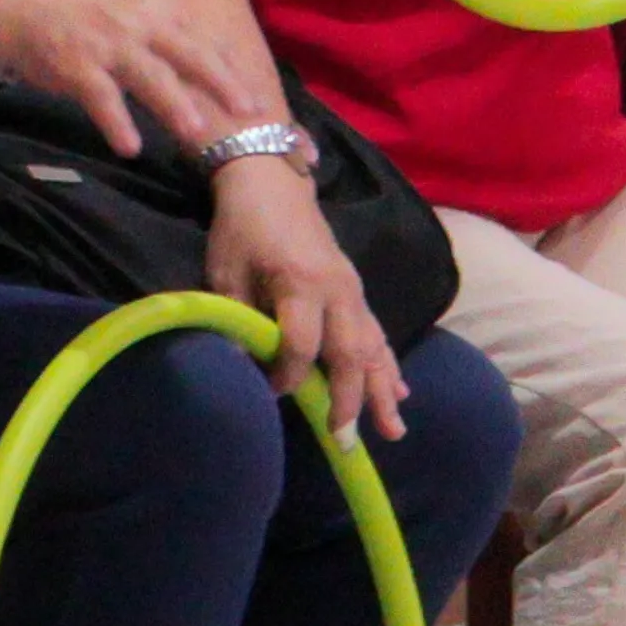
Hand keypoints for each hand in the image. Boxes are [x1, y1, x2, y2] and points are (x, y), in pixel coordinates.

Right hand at [0, 0, 278, 159]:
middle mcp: (140, 25)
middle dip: (222, 84)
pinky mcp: (77, 67)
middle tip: (250, 113)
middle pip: (190, 56)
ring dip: (175, 106)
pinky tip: (130, 147)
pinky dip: (116, 123)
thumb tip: (218, 62)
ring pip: (150, 78)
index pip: (206, 42)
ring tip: (198, 134)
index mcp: (160, 12)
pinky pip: (101, 98)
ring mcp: (109, 46)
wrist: (21, 6)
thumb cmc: (86, 14)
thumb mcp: (136, 11)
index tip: (263, 97)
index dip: (236, 69)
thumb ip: (172, 35)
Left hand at [209, 160, 411, 440]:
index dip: (288, 375)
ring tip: (394, 431)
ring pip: (374, 347)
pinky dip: (389, 366)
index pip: (302, 343)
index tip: (272, 394)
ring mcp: (352, 291)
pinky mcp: (356, 292)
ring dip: (383, 391)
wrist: (272, 183)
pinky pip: (378, 334)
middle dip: (351, 401)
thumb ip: (237, 318)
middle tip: (348, 443)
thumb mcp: (225, 272)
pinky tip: (400, 393)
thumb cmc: (242, 229)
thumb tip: (239, 368)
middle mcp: (336, 290)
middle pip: (350, 353)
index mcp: (300, 283)